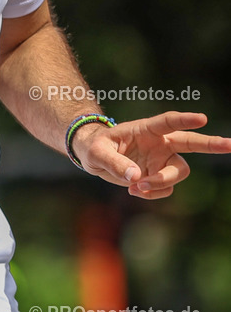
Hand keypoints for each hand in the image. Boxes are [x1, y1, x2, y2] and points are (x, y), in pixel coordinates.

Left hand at [72, 111, 230, 197]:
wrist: (95, 157)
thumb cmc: (95, 147)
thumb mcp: (97, 153)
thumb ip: (115, 163)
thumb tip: (136, 178)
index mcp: (146, 129)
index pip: (168, 122)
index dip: (185, 120)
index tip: (201, 118)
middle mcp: (160, 143)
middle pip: (191, 143)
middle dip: (212, 144)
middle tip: (230, 145)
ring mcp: (162, 160)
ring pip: (179, 172)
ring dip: (161, 182)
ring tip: (135, 186)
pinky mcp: (160, 175)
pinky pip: (166, 188)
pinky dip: (152, 192)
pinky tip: (134, 189)